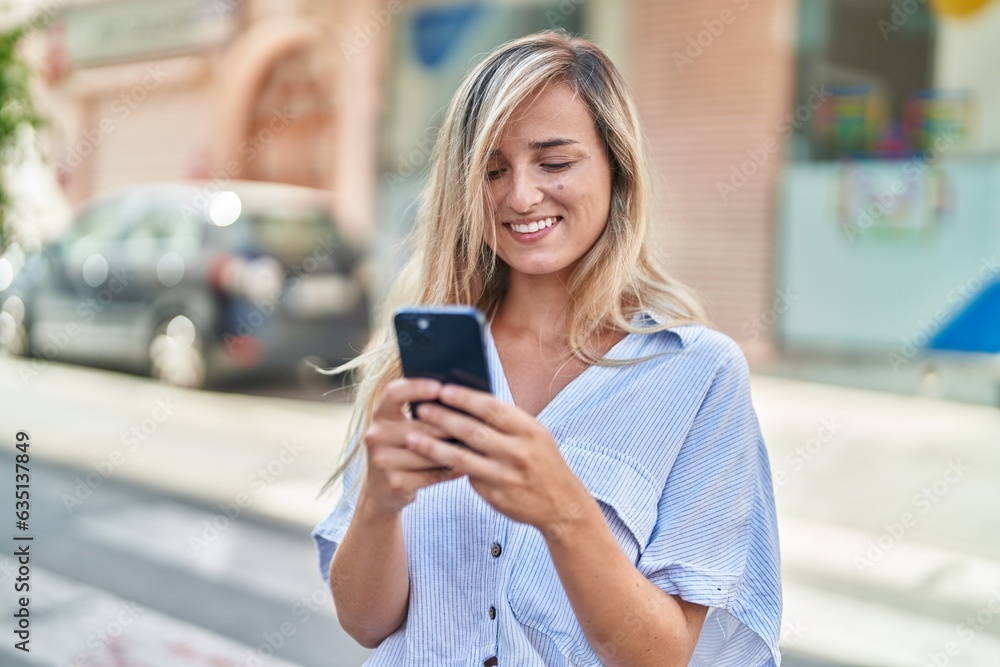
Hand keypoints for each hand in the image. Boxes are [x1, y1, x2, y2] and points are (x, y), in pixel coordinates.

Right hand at [361, 378, 463, 516]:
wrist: (381, 490)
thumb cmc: (402, 450)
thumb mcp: (402, 428)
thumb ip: (423, 414)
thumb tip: (459, 400)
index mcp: (380, 415)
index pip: (394, 393)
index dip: (416, 387)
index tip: (439, 386)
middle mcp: (376, 436)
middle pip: (419, 426)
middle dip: (448, 425)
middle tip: (474, 420)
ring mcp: (383, 461)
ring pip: (428, 452)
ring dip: (453, 449)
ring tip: (476, 444)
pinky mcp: (395, 483)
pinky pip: (431, 475)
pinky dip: (450, 470)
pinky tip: (466, 466)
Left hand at [403, 384, 591, 535]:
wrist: (561, 504)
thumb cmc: (542, 461)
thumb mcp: (534, 435)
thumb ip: (506, 420)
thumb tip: (467, 400)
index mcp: (529, 430)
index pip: (491, 408)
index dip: (464, 398)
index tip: (441, 390)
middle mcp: (518, 452)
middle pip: (472, 431)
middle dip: (442, 418)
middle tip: (420, 409)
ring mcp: (506, 476)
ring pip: (461, 458)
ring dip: (432, 447)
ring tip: (411, 437)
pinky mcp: (495, 496)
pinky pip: (467, 478)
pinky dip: (447, 467)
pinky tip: (429, 460)